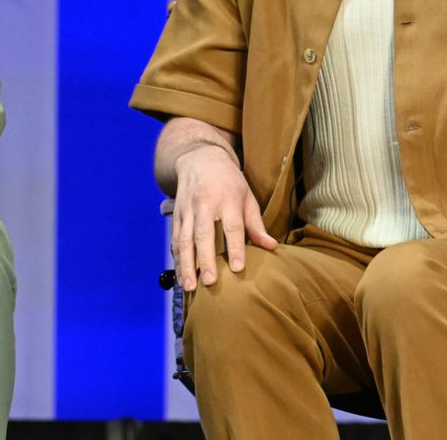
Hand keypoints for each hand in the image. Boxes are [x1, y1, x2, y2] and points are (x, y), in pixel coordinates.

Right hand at [172, 143, 276, 290]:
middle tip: (210, 282)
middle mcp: (204, 204)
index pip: (232, 226)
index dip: (235, 247)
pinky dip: (177, 259)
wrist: (199, 160)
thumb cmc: (229, 182)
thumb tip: (271, 247)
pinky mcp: (176, 216)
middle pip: (204, 234)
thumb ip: (255, 224)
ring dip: (186, 265)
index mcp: (227, 199)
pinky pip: (175, 240)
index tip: (237, 268)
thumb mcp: (246, 197)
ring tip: (189, 287)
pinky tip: (180, 276)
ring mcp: (187, 210)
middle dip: (206, 259)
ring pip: (184, 239)